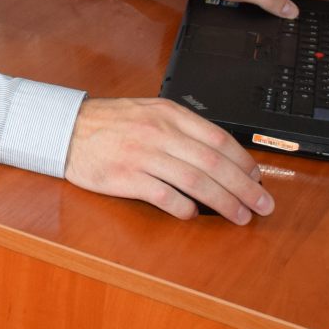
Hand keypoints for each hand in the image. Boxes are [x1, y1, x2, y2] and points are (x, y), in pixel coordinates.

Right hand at [64, 96, 273, 223]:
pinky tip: (194, 214)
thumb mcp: (148, 112)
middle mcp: (158, 132)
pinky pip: (163, 195)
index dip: (243, 162)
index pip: (218, 139)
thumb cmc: (109, 124)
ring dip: (224, 202)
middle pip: (213, 163)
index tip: (257, 178)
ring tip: (240, 216)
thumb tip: (220, 154)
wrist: (65, 129)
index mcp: (168, 114)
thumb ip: (181, 128)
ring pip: (195, 181)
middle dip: (244, 187)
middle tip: (263, 204)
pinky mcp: (125, 177)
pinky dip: (184, 207)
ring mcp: (141, 155)